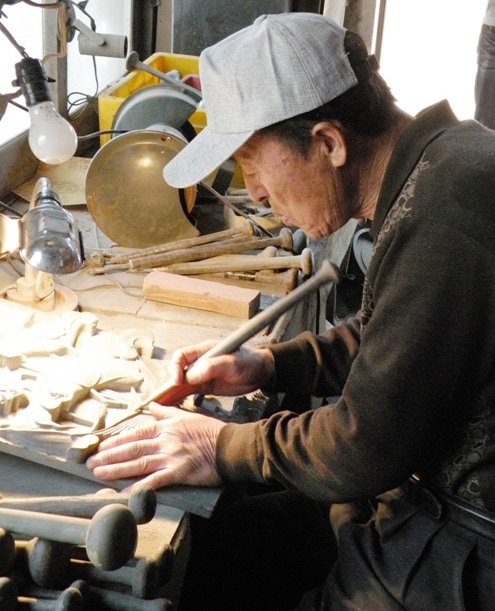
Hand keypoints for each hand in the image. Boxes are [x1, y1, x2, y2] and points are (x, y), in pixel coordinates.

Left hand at [86, 405, 225, 488]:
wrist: (230, 446)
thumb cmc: (210, 431)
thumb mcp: (186, 415)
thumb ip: (166, 412)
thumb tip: (151, 406)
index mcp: (166, 426)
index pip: (136, 432)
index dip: (116, 440)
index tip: (100, 445)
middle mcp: (165, 440)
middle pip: (132, 448)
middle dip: (109, 455)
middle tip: (90, 462)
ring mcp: (171, 456)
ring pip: (138, 462)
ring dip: (116, 468)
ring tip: (98, 472)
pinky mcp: (178, 472)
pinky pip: (154, 481)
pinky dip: (138, 486)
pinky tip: (124, 492)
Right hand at [167, 340, 274, 396]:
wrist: (261, 372)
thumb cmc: (249, 362)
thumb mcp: (233, 363)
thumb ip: (213, 367)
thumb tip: (192, 375)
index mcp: (204, 350)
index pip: (182, 356)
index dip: (176, 368)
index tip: (177, 381)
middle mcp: (199, 361)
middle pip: (177, 370)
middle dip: (168, 383)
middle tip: (163, 397)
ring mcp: (201, 374)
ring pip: (181, 383)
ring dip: (171, 392)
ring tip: (161, 405)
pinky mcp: (205, 385)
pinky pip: (188, 391)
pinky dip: (180, 398)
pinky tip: (173, 406)